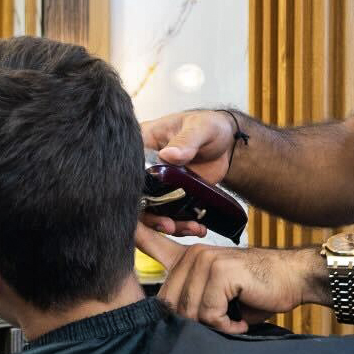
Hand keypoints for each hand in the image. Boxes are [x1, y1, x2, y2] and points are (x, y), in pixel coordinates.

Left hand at [135, 224, 321, 334]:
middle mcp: (192, 254)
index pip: (150, 240)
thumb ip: (191, 299)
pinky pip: (209, 312)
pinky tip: (240, 319)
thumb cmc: (255, 292)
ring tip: (233, 319)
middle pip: (170, 304)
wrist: (293, 279)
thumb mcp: (217, 295)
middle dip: (195, 322)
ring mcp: (205, 259)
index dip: (132, 232)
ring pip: (189, 311)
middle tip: (222, 320)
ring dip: (214, 325)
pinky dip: (226, 325)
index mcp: (187, 257)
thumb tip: (164, 320)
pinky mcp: (219, 270)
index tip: (117, 220)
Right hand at [138, 109, 236, 236]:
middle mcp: (144, 169)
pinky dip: (181, 225)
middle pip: (135, 197)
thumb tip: (168, 155)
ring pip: (152, 211)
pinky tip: (197, 228)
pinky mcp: (173, 198)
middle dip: (149, 216)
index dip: (129, 192)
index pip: (125, 171)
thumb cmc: (208, 126)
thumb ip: (186, 140)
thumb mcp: (200, 127)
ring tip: (190, 228)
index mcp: (142, 145)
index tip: (145, 205)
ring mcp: (158, 186)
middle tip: (169, 225)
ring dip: (167, 225)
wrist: (227, 143)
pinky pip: (170, 216)